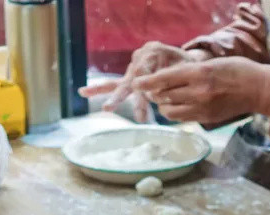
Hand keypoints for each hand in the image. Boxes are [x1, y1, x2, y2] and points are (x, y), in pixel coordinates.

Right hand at [79, 42, 208, 122]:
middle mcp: (139, 58)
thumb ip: (172, 81)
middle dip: (124, 96)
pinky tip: (81, 92)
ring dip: (109, 96)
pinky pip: (113, 84)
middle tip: (112, 107)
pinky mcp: (129, 79)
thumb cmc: (187, 67)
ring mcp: (132, 69)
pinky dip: (98, 90)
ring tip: (96, 102)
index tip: (149, 98)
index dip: (145, 85)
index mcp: (153, 51)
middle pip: (131, 79)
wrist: (183, 60)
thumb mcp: (185, 70)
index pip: (145, 71)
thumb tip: (155, 95)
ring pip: (120, 84)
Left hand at [133, 57, 269, 124]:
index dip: (148, 82)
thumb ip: (190, 72)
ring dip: (164, 106)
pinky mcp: (207, 119)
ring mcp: (203, 107)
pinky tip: (179, 106)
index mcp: (199, 73)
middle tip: (151, 90)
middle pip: (164, 96)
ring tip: (166, 100)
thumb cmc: (237, 71)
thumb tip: (167, 79)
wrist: (258, 89)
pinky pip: (182, 118)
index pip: (165, 78)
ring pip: (170, 111)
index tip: (136, 83)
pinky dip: (176, 113)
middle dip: (154, 94)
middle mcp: (199, 92)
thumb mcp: (211, 64)